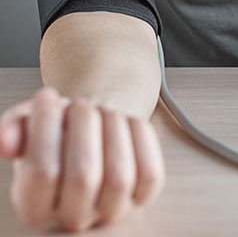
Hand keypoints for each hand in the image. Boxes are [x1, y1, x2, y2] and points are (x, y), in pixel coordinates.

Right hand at [0, 86, 165, 231]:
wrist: (97, 130)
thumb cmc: (62, 131)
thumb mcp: (31, 125)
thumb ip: (15, 128)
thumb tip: (6, 138)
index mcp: (36, 205)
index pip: (40, 174)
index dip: (44, 127)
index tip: (46, 95)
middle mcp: (75, 215)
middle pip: (82, 177)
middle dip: (83, 127)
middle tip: (80, 102)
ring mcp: (113, 208)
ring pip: (118, 176)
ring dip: (112, 130)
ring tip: (103, 108)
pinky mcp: (144, 195)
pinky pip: (149, 172)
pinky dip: (140, 138)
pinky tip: (127, 119)